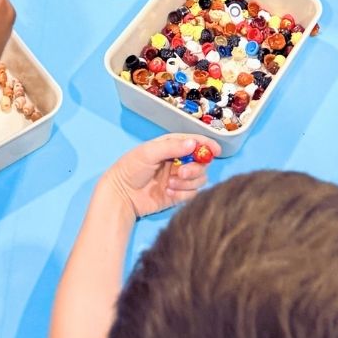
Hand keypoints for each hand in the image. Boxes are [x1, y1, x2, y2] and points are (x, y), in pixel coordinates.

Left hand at [101, 134, 218, 219]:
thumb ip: (172, 147)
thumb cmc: (131, 168)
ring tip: (170, 184)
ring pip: (199, 179)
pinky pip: (192, 194)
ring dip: (188, 182)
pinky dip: (184, 193)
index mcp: (171, 147)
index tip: (216, 150)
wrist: (121, 195)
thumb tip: (194, 143)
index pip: (194, 143)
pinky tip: (169, 193)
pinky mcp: (178, 195)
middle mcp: (178, 161)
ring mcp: (178, 179)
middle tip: (181, 172)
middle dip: (195, 168)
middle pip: (201, 163)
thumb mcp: (149, 153)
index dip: (206, 145)